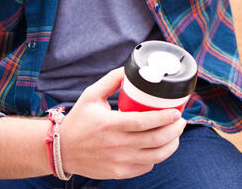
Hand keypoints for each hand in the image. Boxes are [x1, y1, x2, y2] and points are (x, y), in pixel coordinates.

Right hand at [60, 67, 187, 178]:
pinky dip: (157, 158)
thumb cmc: (78, 121)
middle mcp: (116, 145)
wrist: (60, 151)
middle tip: (181, 121)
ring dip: (171, 145)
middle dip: (175, 130)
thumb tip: (131, 68)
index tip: (177, 111)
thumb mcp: (91, 95)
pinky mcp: (118, 173)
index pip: (145, 122)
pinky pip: (145, 167)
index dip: (165, 117)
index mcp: (110, 124)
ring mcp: (118, 162)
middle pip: (155, 140)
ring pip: (155, 156)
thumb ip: (112, 80)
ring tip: (176, 134)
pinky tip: (160, 148)